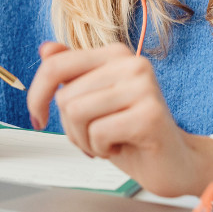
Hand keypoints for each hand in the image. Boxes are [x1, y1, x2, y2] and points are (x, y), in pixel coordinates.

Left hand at [26, 41, 212, 197]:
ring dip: (85, 140)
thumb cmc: (131, 134)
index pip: (56, 65)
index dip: (37, 94)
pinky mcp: (150, 114)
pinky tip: (121, 147)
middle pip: (65, 96)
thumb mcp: (93, 102)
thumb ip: (72, 73)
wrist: (174, 163)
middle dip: (71, 128)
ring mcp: (143, 86)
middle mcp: (131, 63)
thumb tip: (46, 49)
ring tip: (107, 142)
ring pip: (77, 113)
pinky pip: (98, 133)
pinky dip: (101, 149)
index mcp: (114, 54)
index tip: (37, 117)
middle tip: (94, 137)